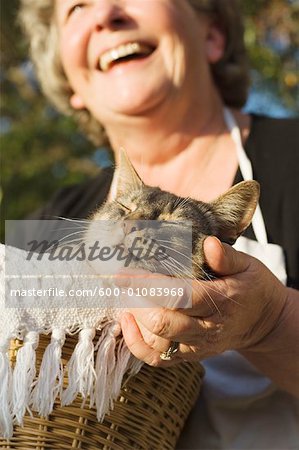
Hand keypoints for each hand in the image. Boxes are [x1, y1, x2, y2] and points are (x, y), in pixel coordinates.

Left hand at [117, 236, 287, 366]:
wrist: (262, 321)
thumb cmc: (251, 288)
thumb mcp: (248, 266)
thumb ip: (226, 257)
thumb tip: (208, 244)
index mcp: (222, 302)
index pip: (180, 297)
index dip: (148, 286)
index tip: (124, 273)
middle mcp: (208, 328)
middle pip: (164, 323)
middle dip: (135, 301)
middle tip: (119, 282)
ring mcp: (197, 346)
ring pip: (157, 342)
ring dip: (134, 320)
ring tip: (123, 296)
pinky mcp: (189, 355)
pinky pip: (157, 359)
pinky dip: (136, 344)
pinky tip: (127, 321)